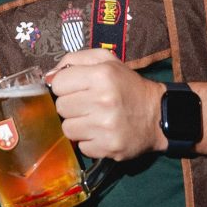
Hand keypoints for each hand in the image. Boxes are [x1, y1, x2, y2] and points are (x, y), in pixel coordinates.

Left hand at [47, 49, 163, 159]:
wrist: (158, 114)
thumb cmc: (127, 86)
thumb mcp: (107, 61)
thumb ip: (74, 60)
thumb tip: (48, 76)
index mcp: (101, 75)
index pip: (58, 83)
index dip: (65, 86)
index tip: (77, 89)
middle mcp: (103, 100)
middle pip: (61, 107)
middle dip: (71, 106)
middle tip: (88, 105)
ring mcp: (106, 126)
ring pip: (67, 129)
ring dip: (78, 125)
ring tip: (94, 120)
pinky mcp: (108, 147)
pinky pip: (81, 146)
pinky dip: (89, 142)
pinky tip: (101, 133)